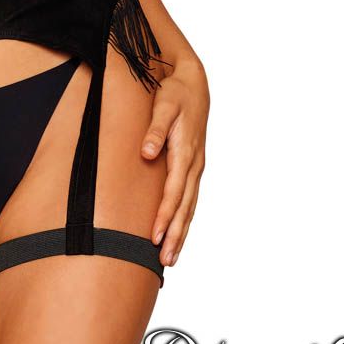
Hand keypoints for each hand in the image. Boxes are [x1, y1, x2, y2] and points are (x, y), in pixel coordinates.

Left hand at [141, 53, 208, 269]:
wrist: (194, 82)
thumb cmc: (176, 93)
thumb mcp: (164, 105)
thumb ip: (156, 129)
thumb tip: (147, 152)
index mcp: (186, 152)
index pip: (174, 191)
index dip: (165, 215)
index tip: (156, 236)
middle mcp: (193, 164)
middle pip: (185, 206)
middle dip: (176, 234)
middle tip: (165, 260)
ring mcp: (195, 166)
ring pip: (190, 206)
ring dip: (182, 232)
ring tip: (171, 257)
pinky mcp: (193, 166)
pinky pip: (190, 198)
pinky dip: (185, 218)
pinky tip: (178, 231)